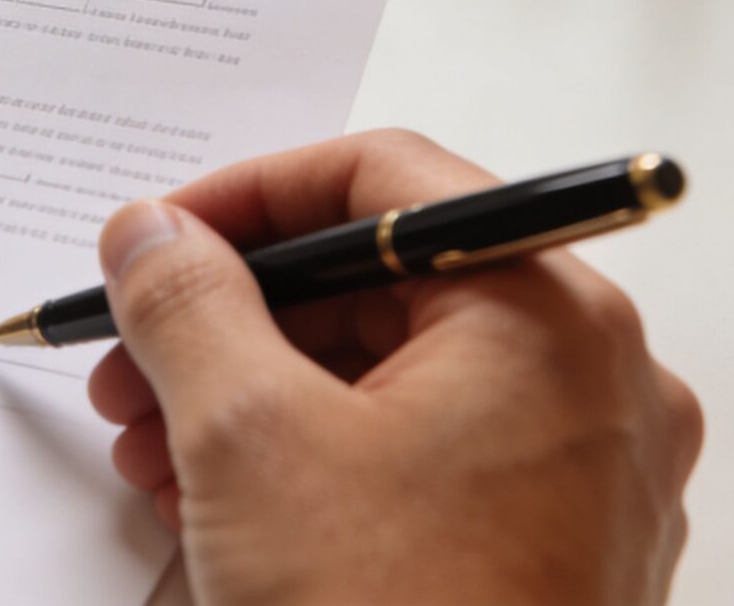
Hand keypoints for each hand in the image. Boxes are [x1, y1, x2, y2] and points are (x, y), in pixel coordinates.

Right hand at [89, 131, 700, 605]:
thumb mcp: (247, 438)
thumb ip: (187, 301)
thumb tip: (152, 232)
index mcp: (551, 316)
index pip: (388, 180)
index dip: (249, 196)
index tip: (158, 237)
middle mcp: (600, 380)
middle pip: (391, 284)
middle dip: (238, 320)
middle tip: (133, 358)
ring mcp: (591, 475)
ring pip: (401, 381)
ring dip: (263, 397)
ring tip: (156, 451)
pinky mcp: (561, 554)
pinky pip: (430, 462)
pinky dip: (325, 464)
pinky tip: (224, 509)